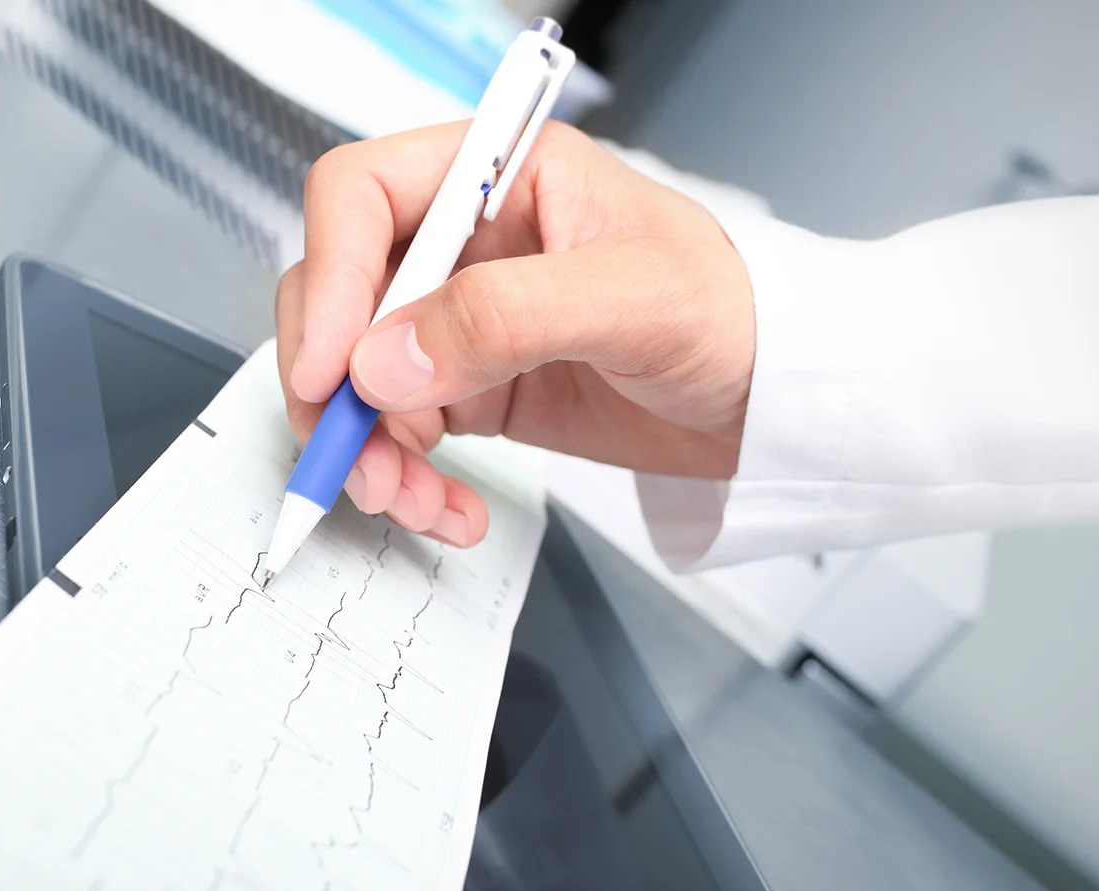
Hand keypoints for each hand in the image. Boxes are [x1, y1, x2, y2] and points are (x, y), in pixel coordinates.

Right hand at [277, 121, 755, 546]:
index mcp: (497, 175)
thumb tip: (384, 361)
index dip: (329, 276)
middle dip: (333, 383)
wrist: (770, 399)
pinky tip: (448, 507)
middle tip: (353, 453)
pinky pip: (400, 431)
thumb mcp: (630, 297)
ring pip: (357, 377)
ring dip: (367, 448)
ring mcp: (459, 319)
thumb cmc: (733, 312)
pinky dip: (407, 477)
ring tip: (412, 499)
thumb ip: (504, 317)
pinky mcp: (469, 386)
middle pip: (340, 295)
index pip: (362, 196)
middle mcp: (463, 242)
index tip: (327, 365)